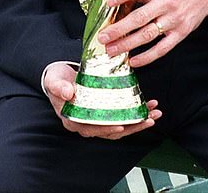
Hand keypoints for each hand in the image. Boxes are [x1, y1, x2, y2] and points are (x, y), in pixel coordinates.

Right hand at [43, 62, 160, 139]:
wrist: (60, 76)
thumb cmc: (57, 80)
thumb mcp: (54, 80)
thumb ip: (59, 86)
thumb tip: (67, 93)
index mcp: (73, 120)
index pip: (91, 129)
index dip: (106, 129)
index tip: (121, 126)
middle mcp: (86, 124)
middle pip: (111, 131)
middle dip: (132, 127)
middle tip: (148, 119)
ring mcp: (97, 120)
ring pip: (120, 126)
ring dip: (138, 123)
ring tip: (153, 114)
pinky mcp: (105, 112)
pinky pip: (121, 118)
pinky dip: (135, 115)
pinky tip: (147, 108)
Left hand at [98, 0, 207, 67]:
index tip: (108, 1)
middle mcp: (166, 3)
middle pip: (139, 17)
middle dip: (119, 29)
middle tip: (103, 36)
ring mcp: (174, 20)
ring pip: (147, 35)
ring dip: (127, 44)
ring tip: (112, 50)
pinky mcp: (181, 33)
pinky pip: (162, 48)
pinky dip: (146, 57)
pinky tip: (133, 60)